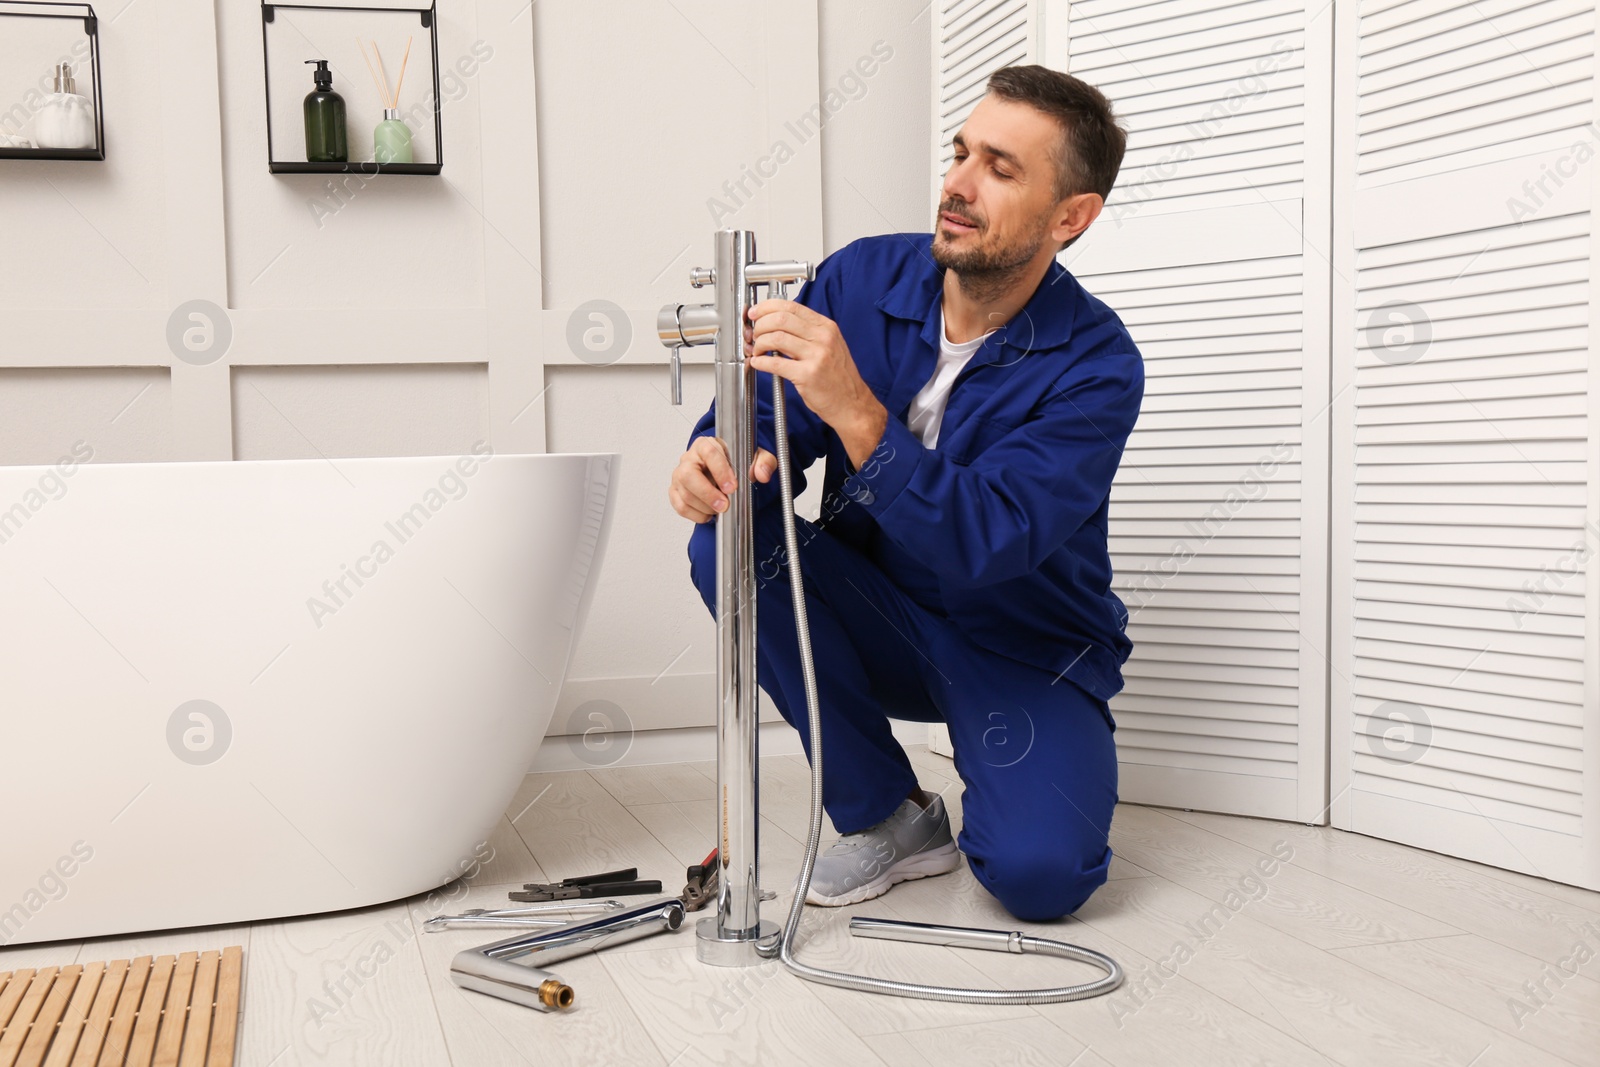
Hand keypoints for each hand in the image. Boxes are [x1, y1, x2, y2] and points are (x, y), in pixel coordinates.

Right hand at [668, 437, 778, 522]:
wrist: (725, 472)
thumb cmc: (736, 462)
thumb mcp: (756, 458)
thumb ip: (764, 462)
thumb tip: (762, 474)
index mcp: (707, 445)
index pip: (709, 453)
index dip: (720, 471)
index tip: (732, 487)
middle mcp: (690, 459)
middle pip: (688, 475)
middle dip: (707, 494)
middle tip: (724, 505)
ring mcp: (680, 475)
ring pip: (684, 493)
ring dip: (704, 506)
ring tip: (720, 509)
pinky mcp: (676, 491)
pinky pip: (680, 506)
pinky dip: (696, 515)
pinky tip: (709, 513)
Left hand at [745, 299, 887, 466]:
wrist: (852, 404)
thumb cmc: (838, 378)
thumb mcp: (829, 346)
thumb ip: (807, 333)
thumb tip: (776, 324)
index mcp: (826, 327)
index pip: (791, 306)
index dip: (767, 307)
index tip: (755, 313)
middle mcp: (823, 338)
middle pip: (780, 319)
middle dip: (760, 325)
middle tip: (753, 334)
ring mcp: (817, 356)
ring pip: (776, 338)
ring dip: (759, 344)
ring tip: (757, 351)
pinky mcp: (808, 375)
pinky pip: (776, 363)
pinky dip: (761, 362)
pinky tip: (758, 363)